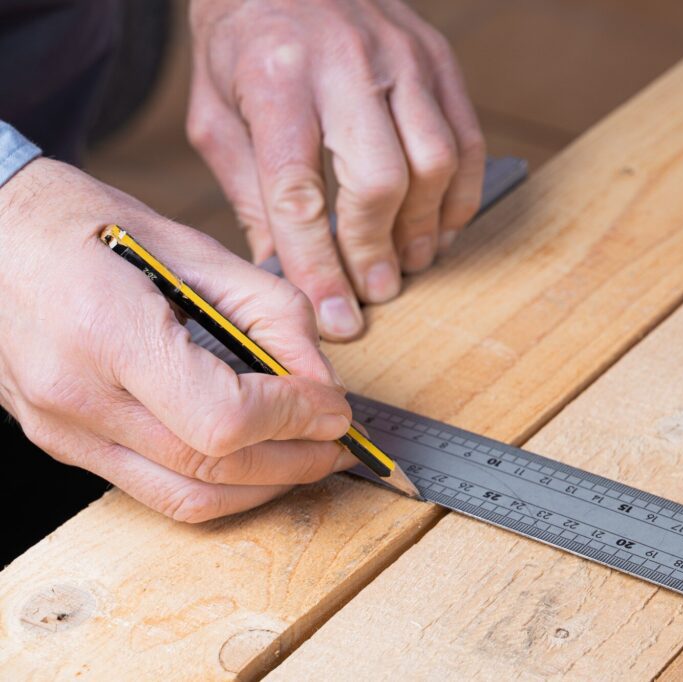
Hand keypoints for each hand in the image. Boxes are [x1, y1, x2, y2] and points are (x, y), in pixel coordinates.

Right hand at [0, 159, 356, 521]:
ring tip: (310, 457)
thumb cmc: (83, 225)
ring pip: (186, 498)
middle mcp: (77, 396)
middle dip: (295, 461)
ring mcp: (63, 431)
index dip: (293, 420)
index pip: (222, 418)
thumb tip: (320, 377)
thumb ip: (268, 310)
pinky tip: (254, 458)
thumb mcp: (189, 244)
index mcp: (106, 332)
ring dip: (263, 486)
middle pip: (212, 469)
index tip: (336, 408)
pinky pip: (155, 489)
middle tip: (341, 442)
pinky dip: (218, 485)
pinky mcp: (64, 444)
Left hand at [188, 0, 485, 340]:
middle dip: (378, 249)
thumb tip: (282, 269)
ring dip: (425, 226)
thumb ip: (249, 193)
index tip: (334, 315)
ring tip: (411, 260)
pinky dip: (461, 193)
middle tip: (375, 289)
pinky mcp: (437, 58)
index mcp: (275, 76)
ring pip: (434, 161)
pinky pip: (466, 137)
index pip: (300, 190)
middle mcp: (344, 62)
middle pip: (380, 178)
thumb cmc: (242, 44)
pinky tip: (442, 224)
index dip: (317, 263)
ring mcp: (400, 56)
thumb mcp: (216, 115)